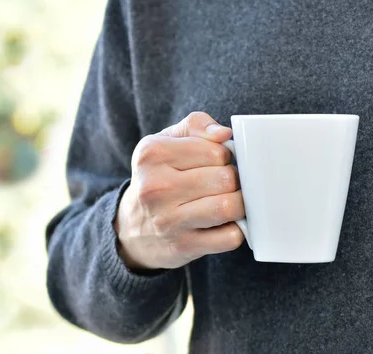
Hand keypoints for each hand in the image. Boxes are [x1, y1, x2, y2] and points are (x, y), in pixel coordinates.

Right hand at [115, 112, 244, 269]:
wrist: (132, 227)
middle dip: (234, 180)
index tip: (215, 163)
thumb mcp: (164, 142)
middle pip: (226, 178)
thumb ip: (195, 126)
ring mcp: (168, 220)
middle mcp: (156, 187)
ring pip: (229, 207)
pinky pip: (230, 237)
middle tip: (224, 184)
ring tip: (229, 201)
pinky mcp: (182, 246)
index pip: (216, 151)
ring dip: (239, 205)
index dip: (224, 156)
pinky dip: (236, 230)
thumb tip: (224, 133)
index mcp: (153, 154)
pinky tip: (222, 224)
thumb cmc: (157, 177)